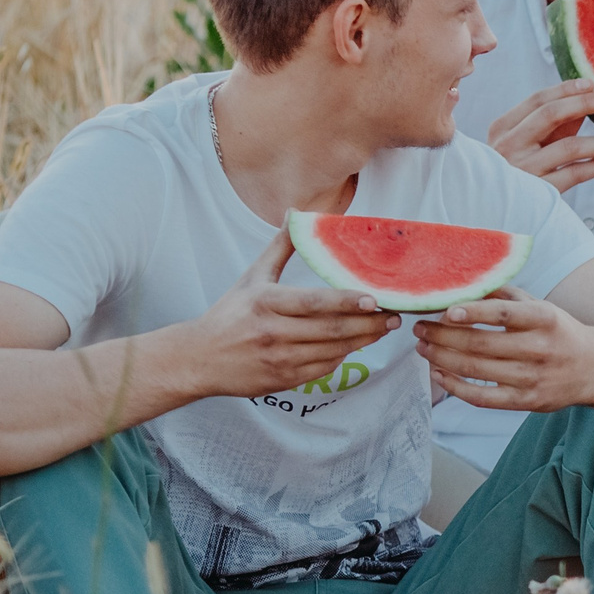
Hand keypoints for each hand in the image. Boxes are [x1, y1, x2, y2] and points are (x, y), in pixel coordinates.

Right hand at [188, 228, 400, 397]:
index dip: (346, 302)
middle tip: (395, 316)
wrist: (198, 359)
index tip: (374, 299)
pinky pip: (324, 368)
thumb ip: (280, 247)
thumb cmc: (229, 314)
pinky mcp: (283, 380)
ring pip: (333, 351)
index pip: (314, 303)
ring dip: (363, 341)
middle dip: (369, 324)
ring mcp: (279, 359)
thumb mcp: (252, 277)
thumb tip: (295, 213)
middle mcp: (273, 332)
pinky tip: (356, 345)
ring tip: (384, 328)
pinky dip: (343, 357)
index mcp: (266, 303)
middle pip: (332, 329)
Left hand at [414, 286, 593, 412]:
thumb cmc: (560, 332)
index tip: (445, 309)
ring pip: (475, 369)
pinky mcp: (526, 401)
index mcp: (545, 319)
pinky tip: (438, 374)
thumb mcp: (541, 306)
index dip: (472, 312)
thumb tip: (463, 285)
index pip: (503, 314)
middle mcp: (540, 348)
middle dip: (442, 335)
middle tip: (420, 327)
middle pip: (480, 344)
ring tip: (424, 346)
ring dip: (441, 358)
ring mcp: (533, 378)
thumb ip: (505, 296)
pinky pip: (482, 397)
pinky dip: (455, 386)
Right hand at [488, 79, 593, 189]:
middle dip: (584, 103)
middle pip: (550, 115)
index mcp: (503, 128)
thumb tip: (587, 98)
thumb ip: (553, 123)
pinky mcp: (538, 192)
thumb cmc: (518, 168)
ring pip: (569, 147)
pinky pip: (574, 174)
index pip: (537, 100)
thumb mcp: (528, 142)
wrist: (500, 209)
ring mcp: (523, 169)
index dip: (566, 89)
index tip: (592, 83)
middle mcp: (509, 146)